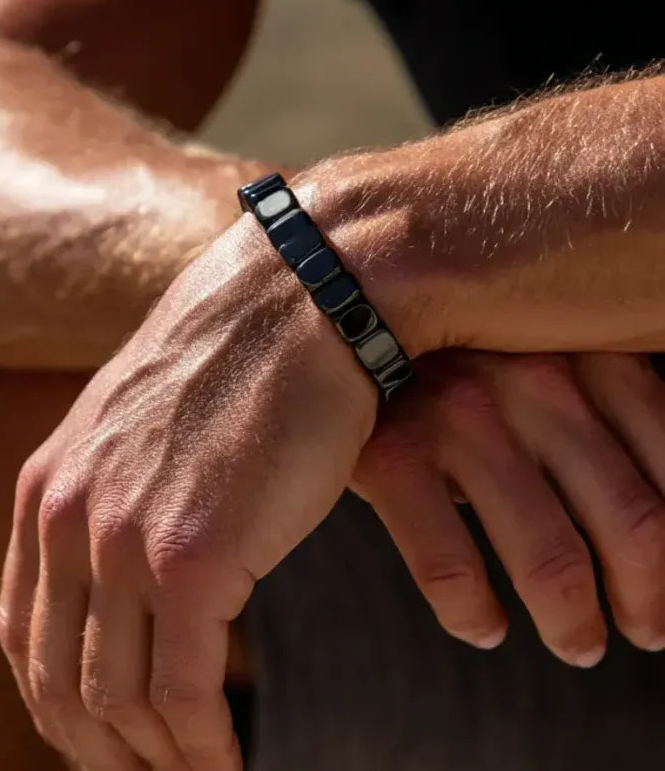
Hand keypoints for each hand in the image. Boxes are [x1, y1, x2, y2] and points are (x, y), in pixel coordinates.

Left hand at [0, 217, 379, 769]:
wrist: (299, 301)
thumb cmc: (239, 362)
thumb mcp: (143, 426)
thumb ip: (113, 492)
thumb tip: (123, 562)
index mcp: (47, 488)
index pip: (23, 633)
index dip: (56, 701)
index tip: (100, 738)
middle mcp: (67, 517)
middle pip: (60, 679)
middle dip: (99, 748)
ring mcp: (124, 540)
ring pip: (119, 700)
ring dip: (156, 760)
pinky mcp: (194, 559)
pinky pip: (183, 695)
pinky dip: (201, 748)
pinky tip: (228, 762)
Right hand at [354, 350, 664, 665]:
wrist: (336, 323)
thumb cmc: (454, 354)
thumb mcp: (541, 353)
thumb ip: (603, 402)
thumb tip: (657, 512)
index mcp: (586, 353)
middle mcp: (532, 380)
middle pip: (634, 525)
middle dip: (649, 601)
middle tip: (643, 630)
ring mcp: (458, 417)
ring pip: (551, 560)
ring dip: (575, 626)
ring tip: (578, 644)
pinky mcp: (392, 456)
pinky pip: (451, 569)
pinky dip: (474, 615)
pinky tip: (483, 626)